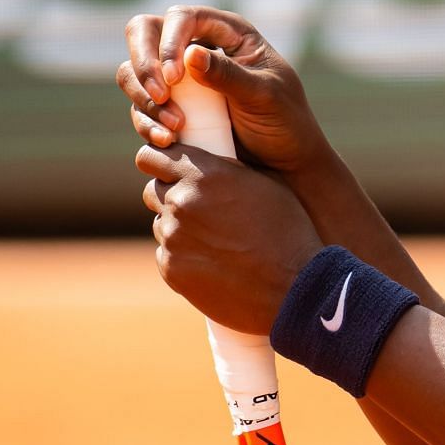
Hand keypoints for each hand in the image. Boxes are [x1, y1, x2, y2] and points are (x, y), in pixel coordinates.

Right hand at [117, 5, 330, 174]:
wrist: (284, 164)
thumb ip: (229, 75)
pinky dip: (146, 122)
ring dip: (144, 98)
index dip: (169, 42)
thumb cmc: (285, 123)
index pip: (182, 17)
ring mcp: (180, 77)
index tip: (174, 78)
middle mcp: (198, 46)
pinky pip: (140, 105)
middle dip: (144, 64)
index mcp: (228, 32)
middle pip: (143, 32)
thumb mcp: (264, 97)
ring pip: (132, 69)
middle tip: (159, 96)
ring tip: (175, 129)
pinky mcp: (170, 105)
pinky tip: (168, 141)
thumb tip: (189, 55)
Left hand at [138, 141, 323, 333]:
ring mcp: (173, 238)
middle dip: (171, 196)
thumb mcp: (267, 186)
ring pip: (161, 224)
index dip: (160, 163)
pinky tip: (214, 264)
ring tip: (215, 242)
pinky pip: (168, 255)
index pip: (152, 156)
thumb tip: (209, 162)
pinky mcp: (171, 269)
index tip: (168, 170)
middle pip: (153, 191)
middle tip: (200, 210)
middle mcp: (181, 202)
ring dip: (179, 228)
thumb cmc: (288, 233)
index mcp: (204, 174)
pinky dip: (184, 257)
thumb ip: (229, 169)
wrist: (292, 288)